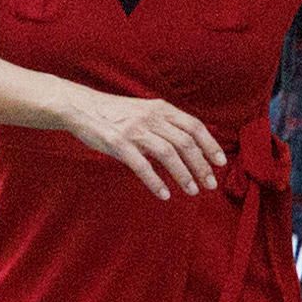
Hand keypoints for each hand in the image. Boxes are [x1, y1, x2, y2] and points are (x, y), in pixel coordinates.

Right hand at [62, 90, 225, 202]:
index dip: (210, 145)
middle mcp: (152, 118)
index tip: (220, 163)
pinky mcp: (119, 144)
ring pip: (169, 154)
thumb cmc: (114, 114)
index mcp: (161, 109)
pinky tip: (164, 194)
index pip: (194, 126)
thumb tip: (189, 146)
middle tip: (209, 184)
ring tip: (192, 191)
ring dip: (184, 175)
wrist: (81, 107)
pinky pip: (142, 165)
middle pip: (186, 142)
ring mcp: (135, 130)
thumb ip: (165, 124)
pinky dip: (156, 181)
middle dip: (201, 165)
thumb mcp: (144, 111)